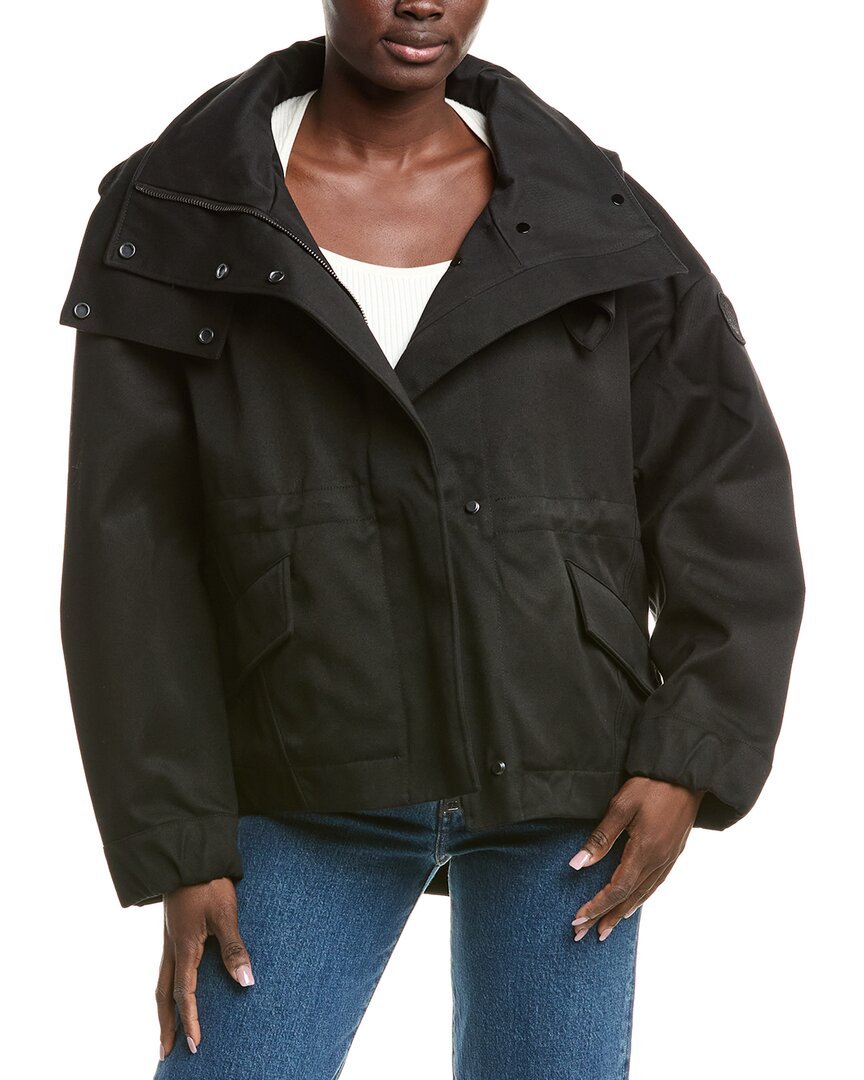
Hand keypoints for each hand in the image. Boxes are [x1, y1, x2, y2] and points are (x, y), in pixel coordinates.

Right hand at [156, 878, 254, 1059]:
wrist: (188, 856)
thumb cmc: (209, 884)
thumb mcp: (226, 914)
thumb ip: (234, 948)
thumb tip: (246, 982)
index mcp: (184, 949)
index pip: (185, 994)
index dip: (190, 1020)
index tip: (195, 1044)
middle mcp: (172, 949)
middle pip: (164, 996)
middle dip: (166, 1025)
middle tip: (166, 1053)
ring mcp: (169, 940)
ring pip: (161, 983)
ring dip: (163, 1009)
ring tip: (166, 1030)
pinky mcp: (172, 931)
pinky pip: (165, 968)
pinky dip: (166, 988)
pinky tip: (174, 990)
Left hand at [569, 777, 704, 941]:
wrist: (686, 774)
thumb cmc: (651, 785)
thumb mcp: (622, 806)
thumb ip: (601, 837)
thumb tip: (577, 864)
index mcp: (645, 851)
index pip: (617, 889)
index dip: (596, 906)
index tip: (577, 918)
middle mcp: (659, 862)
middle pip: (629, 899)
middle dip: (605, 917)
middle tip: (583, 934)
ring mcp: (669, 859)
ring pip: (643, 895)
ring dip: (622, 914)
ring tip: (605, 928)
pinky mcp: (674, 854)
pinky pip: (654, 885)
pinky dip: (639, 900)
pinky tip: (631, 904)